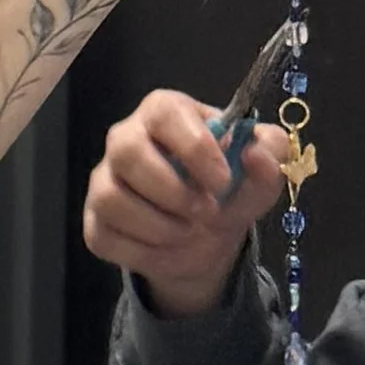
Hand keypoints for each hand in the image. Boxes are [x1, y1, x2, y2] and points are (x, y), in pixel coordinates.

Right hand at [83, 86, 288, 315]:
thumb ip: (270, 156)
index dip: (193, 147)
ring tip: (189, 231)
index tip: (223, 181)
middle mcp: (125, 138)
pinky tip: (167, 248)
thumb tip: (255, 155)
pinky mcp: (95, 221)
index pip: (164, 113)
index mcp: (165, 112)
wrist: (206, 237)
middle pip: (126, 152)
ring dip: (159, 226)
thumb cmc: (229, 189)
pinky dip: (144, 252)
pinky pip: (105, 236)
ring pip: (111, 198)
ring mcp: (104, 180)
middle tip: (206, 210)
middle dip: (171, 190)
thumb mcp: (261, 172)